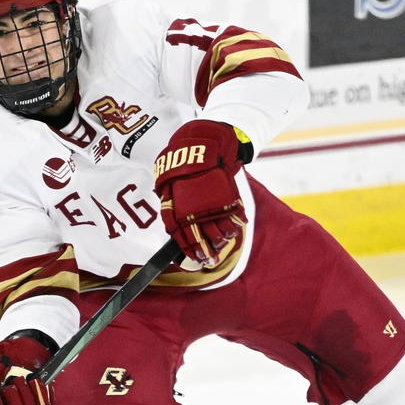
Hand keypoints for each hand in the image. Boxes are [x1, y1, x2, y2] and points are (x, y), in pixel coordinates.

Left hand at [153, 120, 252, 266]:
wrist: (201, 144)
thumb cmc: (181, 165)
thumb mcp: (168, 187)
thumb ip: (171, 207)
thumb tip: (173, 227)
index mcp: (177, 211)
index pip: (185, 239)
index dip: (191, 252)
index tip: (197, 260)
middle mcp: (195, 211)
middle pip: (205, 240)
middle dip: (209, 252)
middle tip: (212, 260)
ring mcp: (212, 205)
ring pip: (221, 231)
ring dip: (223, 240)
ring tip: (223, 242)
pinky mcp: (227, 197)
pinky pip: (234, 217)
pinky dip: (236, 224)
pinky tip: (235, 228)